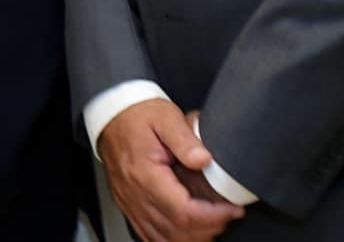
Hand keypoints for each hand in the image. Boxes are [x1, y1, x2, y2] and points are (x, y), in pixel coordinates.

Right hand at [97, 100, 244, 241]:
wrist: (111, 115)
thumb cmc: (138, 115)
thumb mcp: (165, 116)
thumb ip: (185, 138)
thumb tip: (204, 159)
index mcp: (145, 174)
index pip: (182, 211)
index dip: (212, 216)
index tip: (233, 210)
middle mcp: (135, 194)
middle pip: (175, 231)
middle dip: (208, 229)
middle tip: (228, 216)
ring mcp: (130, 203)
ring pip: (163, 238)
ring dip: (192, 237)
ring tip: (213, 223)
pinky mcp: (128, 205)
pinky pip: (148, 234)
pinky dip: (171, 239)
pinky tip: (187, 233)